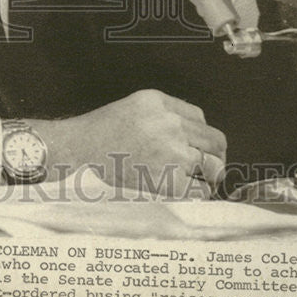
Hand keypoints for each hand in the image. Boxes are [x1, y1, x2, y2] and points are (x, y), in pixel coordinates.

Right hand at [30, 89, 226, 198]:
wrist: (79, 150)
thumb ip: (165, 111)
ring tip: (204, 180)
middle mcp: (170, 124)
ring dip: (211, 174)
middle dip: (216, 154)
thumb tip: (194, 131)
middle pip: (214, 140)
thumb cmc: (102, 131)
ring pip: (213, 165)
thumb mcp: (135, 106)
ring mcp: (172, 153)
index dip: (202, 135)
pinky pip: (200, 190)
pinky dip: (200, 193)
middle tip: (211, 166)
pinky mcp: (168, 180)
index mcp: (161, 103)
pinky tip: (190, 192)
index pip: (200, 118)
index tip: (201, 146)